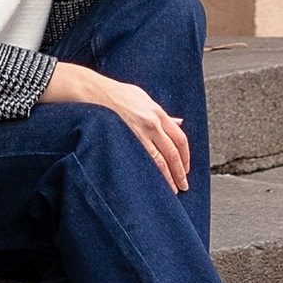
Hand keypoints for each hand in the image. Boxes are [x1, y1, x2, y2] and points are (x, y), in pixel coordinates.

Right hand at [45, 58, 190, 190]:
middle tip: (184, 185)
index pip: (180, 139)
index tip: (186, 168)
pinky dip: (152, 173)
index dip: (186, 156)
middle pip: (173, 153)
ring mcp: (139, 133)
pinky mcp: (127, 140)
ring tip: (172, 189)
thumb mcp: (144, 98)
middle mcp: (152, 123)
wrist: (96, 93)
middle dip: (180, 172)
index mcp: (158, 112)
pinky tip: (154, 182)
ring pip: (160, 161)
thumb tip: (178, 122)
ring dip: (168, 177)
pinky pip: (144, 161)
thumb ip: (163, 114)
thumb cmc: (119, 95)